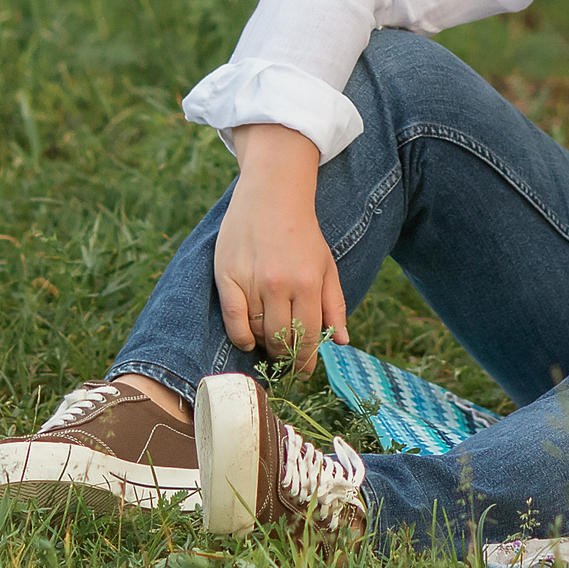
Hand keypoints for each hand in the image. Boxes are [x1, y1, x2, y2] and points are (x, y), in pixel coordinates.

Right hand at [214, 123, 347, 372]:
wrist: (271, 196)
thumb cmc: (303, 234)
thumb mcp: (327, 266)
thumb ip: (334, 304)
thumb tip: (342, 341)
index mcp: (308, 283)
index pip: (309, 337)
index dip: (307, 360)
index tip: (305, 371)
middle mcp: (279, 285)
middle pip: (281, 340)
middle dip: (285, 357)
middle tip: (286, 362)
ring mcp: (251, 281)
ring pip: (257, 331)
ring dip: (264, 344)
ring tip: (269, 344)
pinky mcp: (226, 276)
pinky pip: (232, 320)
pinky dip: (240, 336)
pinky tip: (248, 339)